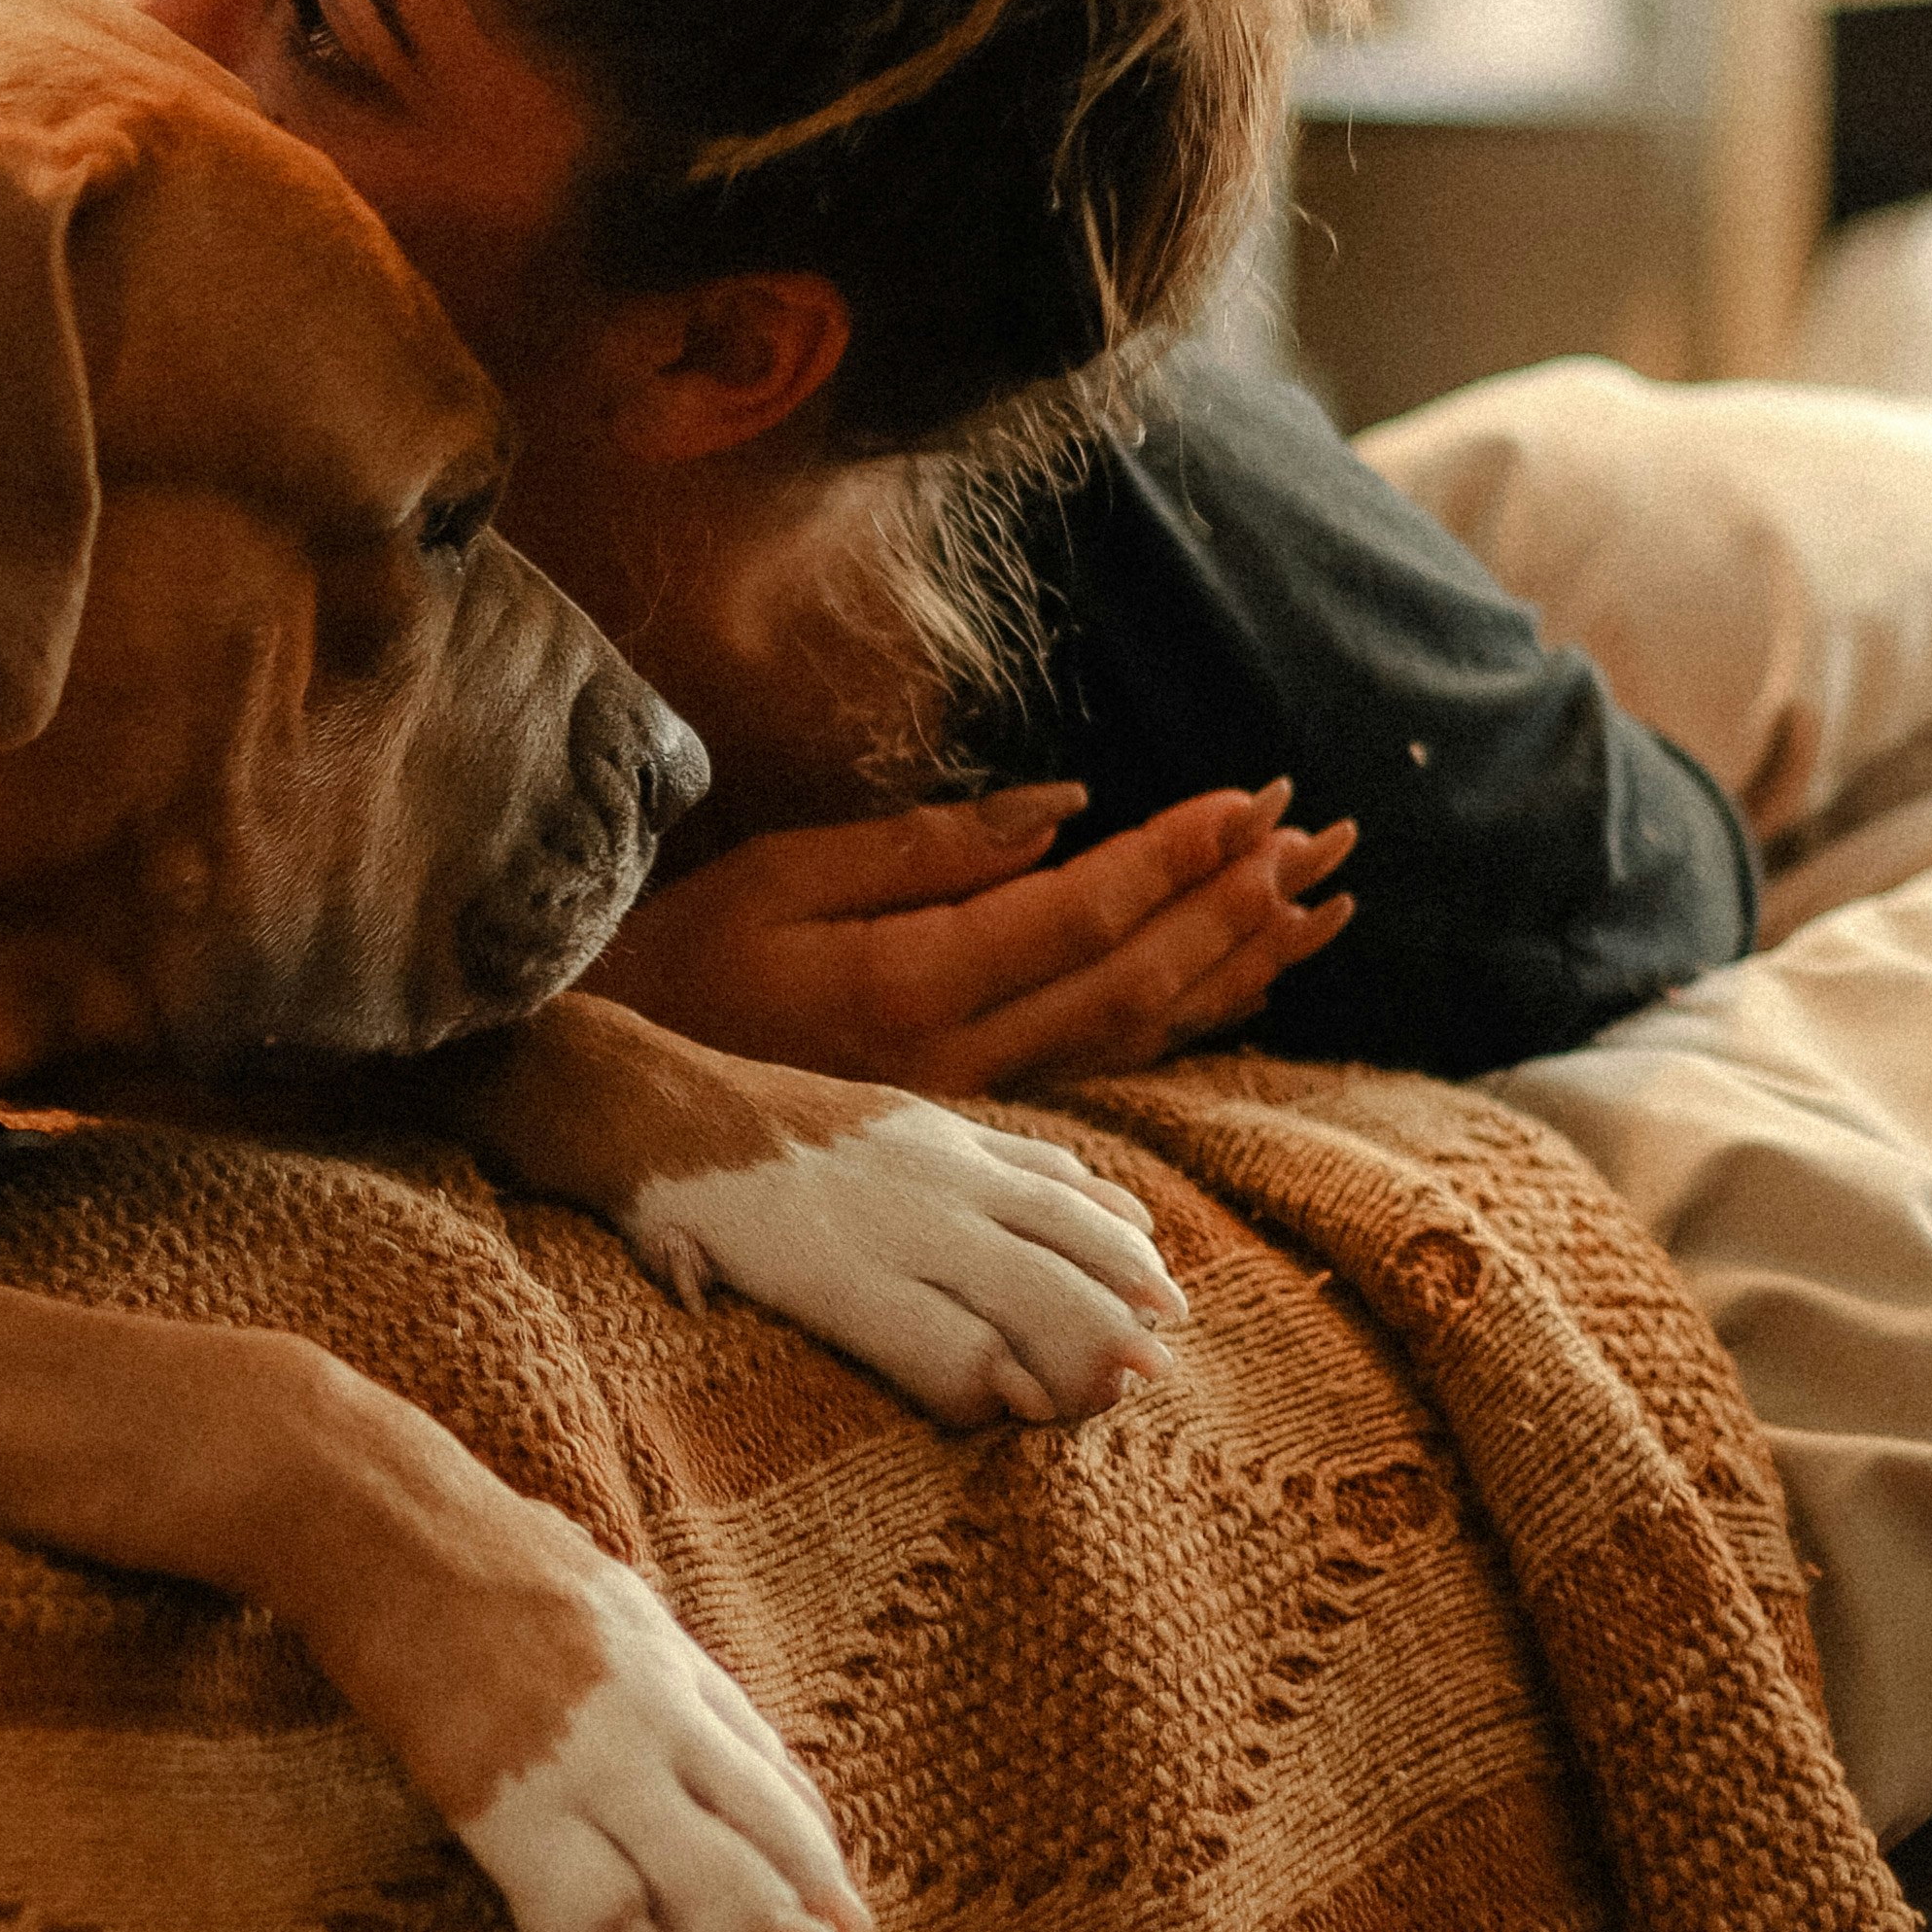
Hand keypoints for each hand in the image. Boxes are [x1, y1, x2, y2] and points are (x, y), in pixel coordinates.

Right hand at [593, 783, 1356, 1100]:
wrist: (611, 1087)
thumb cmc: (686, 958)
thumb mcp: (785, 874)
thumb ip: (927, 849)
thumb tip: (1063, 811)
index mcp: (907, 984)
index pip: (1079, 915)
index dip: (1175, 857)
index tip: (1250, 800)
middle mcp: (955, 1061)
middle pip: (1133, 983)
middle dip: (1236, 907)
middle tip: (1319, 841)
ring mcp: (966, 1110)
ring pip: (1135, 1043)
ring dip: (1237, 973)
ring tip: (1320, 911)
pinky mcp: (965, 1132)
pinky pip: (1103, 1083)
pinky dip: (1188, 1029)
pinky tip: (1244, 988)